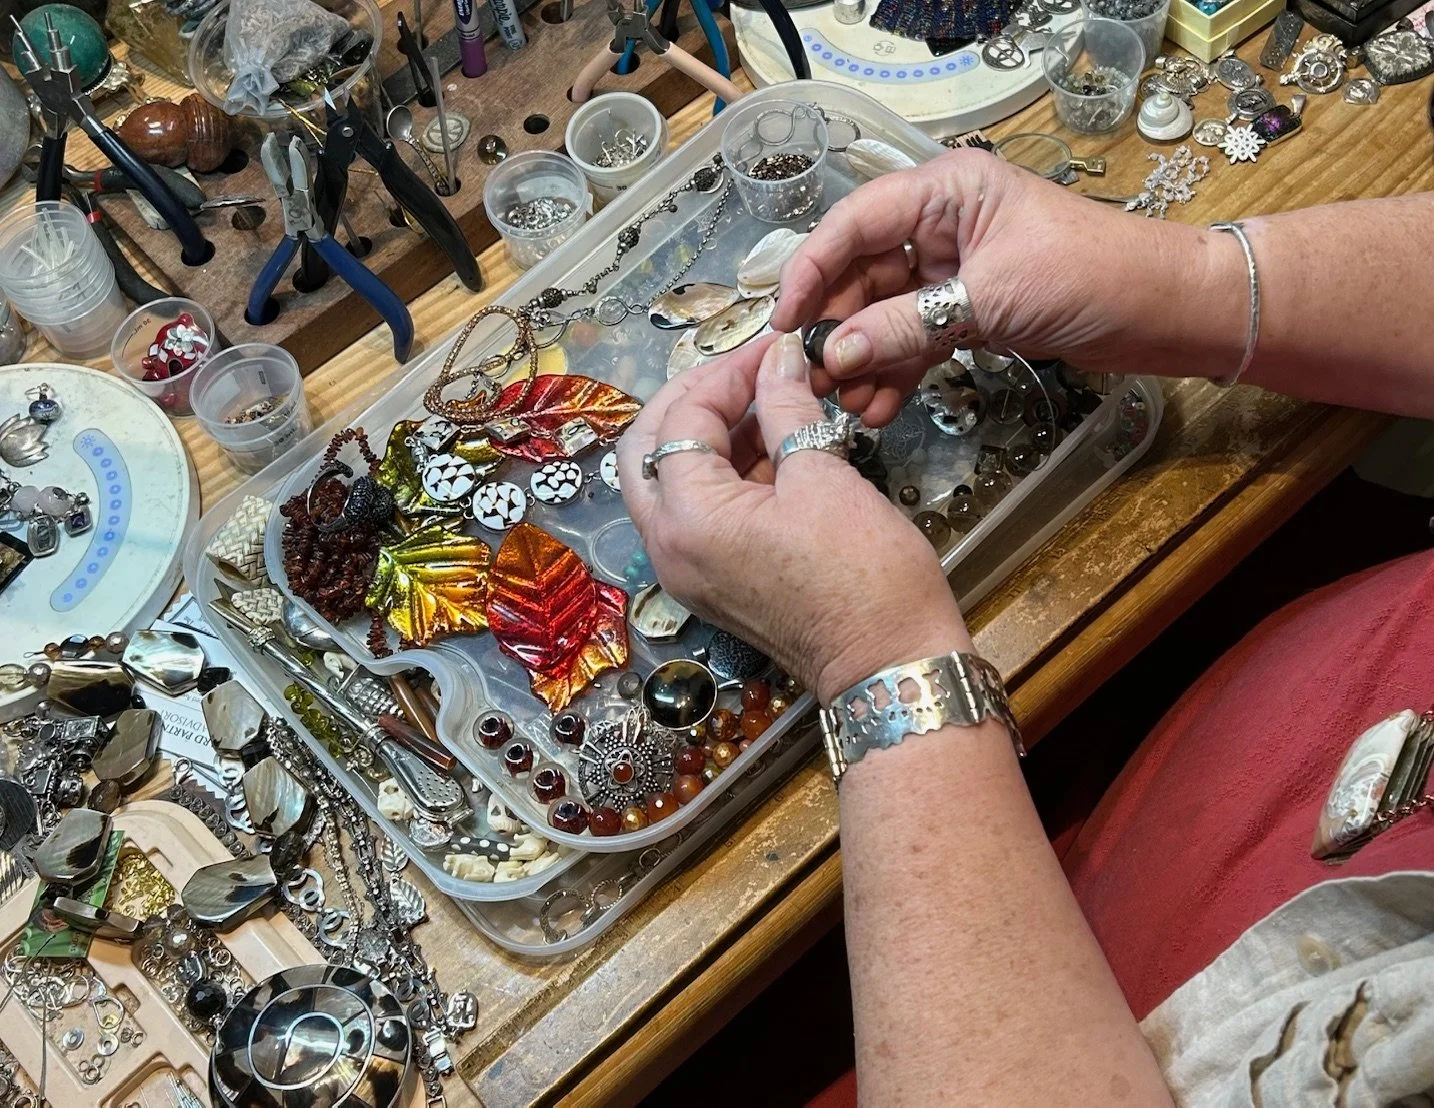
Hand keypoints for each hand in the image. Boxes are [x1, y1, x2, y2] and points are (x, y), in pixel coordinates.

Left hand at [618, 333, 970, 702]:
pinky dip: (723, 473)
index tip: (772, 349)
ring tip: (768, 401)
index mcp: (687, 518)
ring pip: (670, 481)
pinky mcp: (711, 581)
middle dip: (694, 401)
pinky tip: (771, 444)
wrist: (891, 663)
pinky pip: (697, 513)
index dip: (727, 374)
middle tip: (746, 372)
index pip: (683, 420)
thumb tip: (778, 359)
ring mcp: (686, 569)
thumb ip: (787, 408)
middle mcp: (668, 547)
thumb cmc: (865, 576)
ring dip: (710, 435)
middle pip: (649, 449)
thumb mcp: (824, 476)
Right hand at [771, 149, 1215, 424]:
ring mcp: (953, 271)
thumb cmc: (1091, 276)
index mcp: (944, 191)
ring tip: (843, 406)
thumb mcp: (987, 300)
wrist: (1166, 311)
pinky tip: (876, 408)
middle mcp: (941, 224)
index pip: (853, 224)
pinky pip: (915, 340)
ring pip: (884, 314)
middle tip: (810, 380)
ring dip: (862, 360)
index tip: (782, 325)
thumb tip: (833, 356)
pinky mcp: (968, 312)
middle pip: (861, 274)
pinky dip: (895, 372)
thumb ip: (904, 327)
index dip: (810, 272)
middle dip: (836, 330)